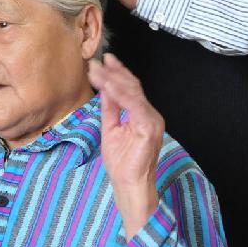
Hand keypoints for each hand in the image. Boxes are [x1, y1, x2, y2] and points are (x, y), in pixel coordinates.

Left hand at [88, 54, 163, 238]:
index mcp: (142, 115)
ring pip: (132, 92)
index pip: (130, 89)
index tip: (103, 62)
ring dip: (113, 80)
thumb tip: (105, 88)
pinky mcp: (149, 127)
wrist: (129, 184)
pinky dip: (120, 94)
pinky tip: (108, 85)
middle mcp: (150, 114)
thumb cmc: (122, 163)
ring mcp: (152, 120)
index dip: (117, 73)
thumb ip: (111, 108)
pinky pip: (134, 105)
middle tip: (95, 63)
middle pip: (132, 86)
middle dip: (112, 73)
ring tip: (97, 71)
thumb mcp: (111, 128)